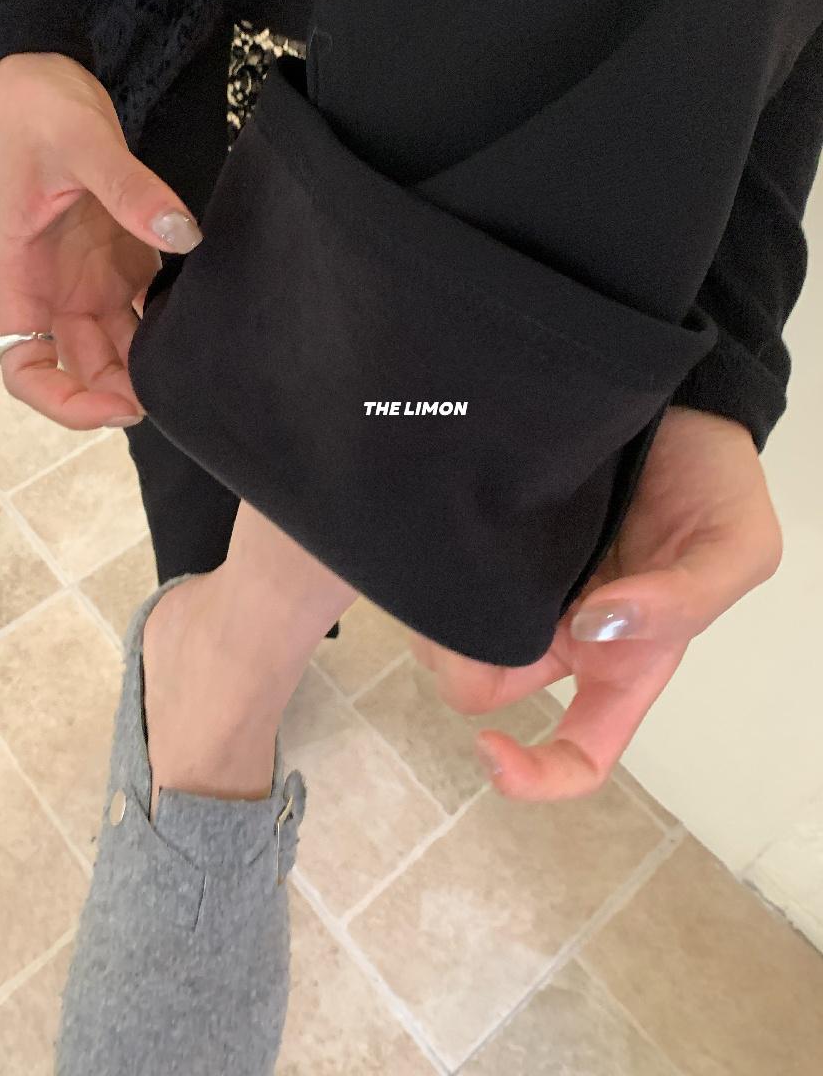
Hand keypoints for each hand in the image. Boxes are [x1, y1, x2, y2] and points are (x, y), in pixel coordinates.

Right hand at [0, 51, 202, 428]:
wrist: (44, 78)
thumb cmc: (41, 111)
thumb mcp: (83, 142)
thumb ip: (130, 189)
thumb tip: (181, 232)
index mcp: (17, 274)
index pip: (22, 365)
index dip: (61, 400)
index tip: (114, 406)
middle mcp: (48, 289)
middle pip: (78, 367)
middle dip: (120, 391)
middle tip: (177, 393)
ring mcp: (81, 279)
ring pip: (115, 347)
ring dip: (148, 365)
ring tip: (195, 369)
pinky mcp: (115, 261)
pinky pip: (142, 312)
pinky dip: (168, 326)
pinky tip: (202, 325)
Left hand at [411, 405, 782, 800]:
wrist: (680, 403)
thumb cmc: (715, 485)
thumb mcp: (737, 546)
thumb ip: (683, 600)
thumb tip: (599, 628)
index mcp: (626, 661)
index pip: (580, 752)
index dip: (536, 774)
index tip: (489, 748)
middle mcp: (567, 633)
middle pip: (489, 683)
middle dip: (461, 663)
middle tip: (452, 609)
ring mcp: (527, 583)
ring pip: (457, 629)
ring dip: (443, 610)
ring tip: (450, 557)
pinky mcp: (497, 535)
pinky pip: (450, 568)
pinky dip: (439, 562)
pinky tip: (446, 528)